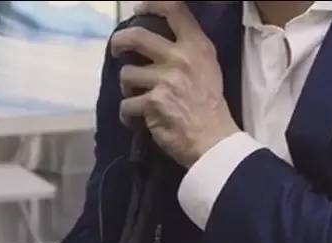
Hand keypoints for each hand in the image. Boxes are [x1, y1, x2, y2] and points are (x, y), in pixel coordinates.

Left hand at [110, 1, 238, 166]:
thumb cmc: (210, 106)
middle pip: (135, 37)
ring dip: (128, 89)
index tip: (140, 8)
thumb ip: (187, 50)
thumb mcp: (208, 68)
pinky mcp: (152, 102)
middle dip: (119, 43)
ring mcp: (165, 80)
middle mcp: (180, 58)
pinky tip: (138, 120)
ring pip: (126, 74)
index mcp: (197, 46)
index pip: (174, 9)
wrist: (213, 140)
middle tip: (118, 50)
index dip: (151, 3)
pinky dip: (129, 116)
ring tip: (140, 99)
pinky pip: (126, 105)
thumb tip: (158, 39)